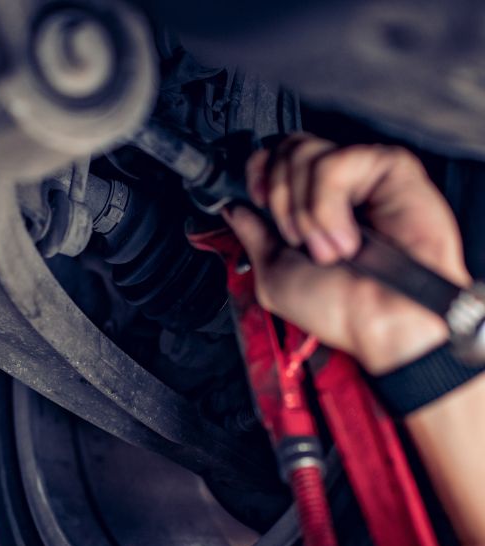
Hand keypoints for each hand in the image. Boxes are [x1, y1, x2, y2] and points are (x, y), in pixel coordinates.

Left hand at [223, 135, 470, 372]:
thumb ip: (253, 237)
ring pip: (305, 153)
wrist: (383, 321)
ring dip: (304, 213)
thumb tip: (233, 209)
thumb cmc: (341, 309)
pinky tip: (347, 239)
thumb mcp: (276, 277)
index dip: (259, 171)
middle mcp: (336, 189)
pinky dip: (328, 208)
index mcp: (310, 209)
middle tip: (297, 241)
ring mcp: (362, 175)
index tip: (256, 199)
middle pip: (288, 148)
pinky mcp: (389, 167)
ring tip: (329, 250)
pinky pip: (335, 163)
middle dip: (279, 197)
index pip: (278, 159)